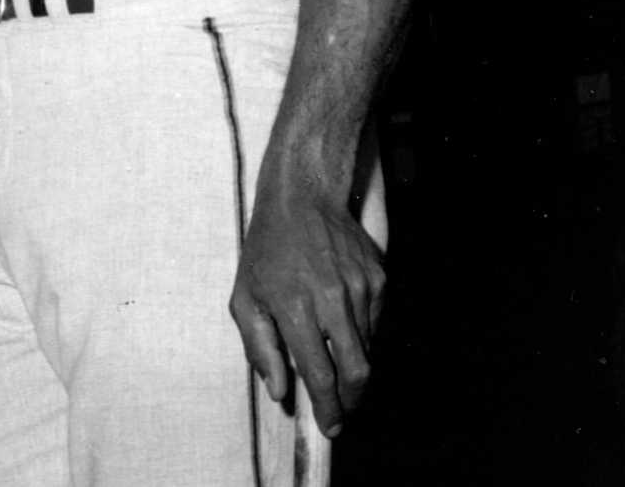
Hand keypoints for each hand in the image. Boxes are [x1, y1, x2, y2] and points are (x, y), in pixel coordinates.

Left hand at [229, 172, 384, 437]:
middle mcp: (332, 299)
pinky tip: (341, 315)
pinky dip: (362, 332)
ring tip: (331, 349)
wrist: (301, 197)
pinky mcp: (379, 279)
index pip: (320, 374)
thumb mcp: (245, 296)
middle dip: (352, 400)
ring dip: (353, 362)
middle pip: (357, 371)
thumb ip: (260, 348)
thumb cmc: (266, 250)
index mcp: (295, 306)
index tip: (330, 427)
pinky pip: (376, 322)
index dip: (328, 409)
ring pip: (368, 348)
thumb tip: (280, 392)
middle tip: (342, 410)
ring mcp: (360, 288)